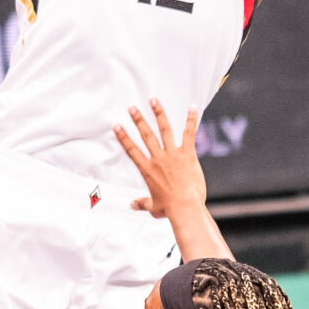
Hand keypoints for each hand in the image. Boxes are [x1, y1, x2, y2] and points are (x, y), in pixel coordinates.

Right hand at [115, 100, 206, 220]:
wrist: (185, 207)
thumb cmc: (169, 208)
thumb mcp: (153, 207)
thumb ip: (142, 203)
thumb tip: (132, 205)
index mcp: (147, 170)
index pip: (132, 150)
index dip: (123, 137)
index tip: (117, 126)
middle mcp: (158, 159)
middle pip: (146, 135)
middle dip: (138, 120)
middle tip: (132, 108)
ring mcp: (172, 154)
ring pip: (164, 130)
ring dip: (158, 114)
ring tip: (153, 100)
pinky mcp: (187, 154)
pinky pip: (189, 134)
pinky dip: (190, 120)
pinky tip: (191, 108)